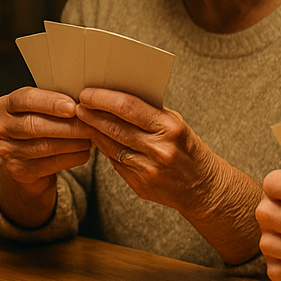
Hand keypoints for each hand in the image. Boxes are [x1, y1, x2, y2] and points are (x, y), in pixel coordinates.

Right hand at [0, 87, 93, 227]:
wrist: (28, 161)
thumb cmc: (40, 126)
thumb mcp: (41, 109)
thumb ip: (55, 103)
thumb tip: (86, 102)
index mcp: (6, 105)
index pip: (26, 99)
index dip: (50, 102)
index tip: (73, 106)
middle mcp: (2, 127)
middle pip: (35, 125)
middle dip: (67, 125)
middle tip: (90, 124)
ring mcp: (8, 151)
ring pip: (44, 146)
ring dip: (72, 142)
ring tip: (90, 138)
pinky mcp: (19, 171)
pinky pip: (49, 165)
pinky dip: (71, 158)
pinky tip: (83, 152)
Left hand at [75, 88, 229, 215]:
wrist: (203, 187)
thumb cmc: (187, 148)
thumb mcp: (176, 123)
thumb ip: (149, 112)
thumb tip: (113, 97)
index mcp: (170, 127)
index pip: (128, 107)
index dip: (103, 99)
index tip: (87, 93)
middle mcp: (159, 149)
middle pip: (115, 127)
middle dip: (92, 114)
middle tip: (77, 105)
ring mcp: (149, 170)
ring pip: (111, 146)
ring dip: (93, 132)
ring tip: (82, 120)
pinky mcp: (141, 185)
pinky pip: (115, 162)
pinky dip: (104, 149)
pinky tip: (96, 139)